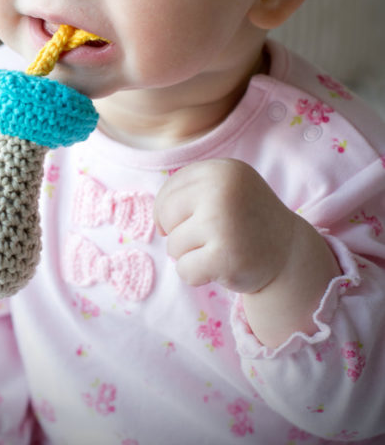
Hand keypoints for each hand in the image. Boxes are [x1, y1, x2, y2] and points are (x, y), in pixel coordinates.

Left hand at [154, 158, 339, 346]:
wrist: (288, 252)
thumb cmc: (245, 218)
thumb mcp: (224, 188)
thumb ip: (189, 190)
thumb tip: (158, 219)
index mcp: (221, 170)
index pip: (169, 190)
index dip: (169, 211)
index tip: (188, 221)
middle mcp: (222, 191)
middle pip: (167, 216)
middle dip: (179, 232)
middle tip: (209, 237)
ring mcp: (223, 223)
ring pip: (174, 245)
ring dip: (191, 255)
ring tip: (220, 249)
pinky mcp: (225, 257)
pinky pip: (184, 270)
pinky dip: (197, 275)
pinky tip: (220, 268)